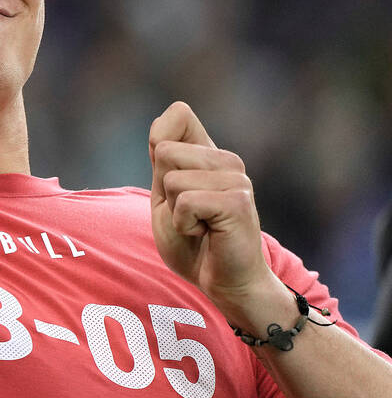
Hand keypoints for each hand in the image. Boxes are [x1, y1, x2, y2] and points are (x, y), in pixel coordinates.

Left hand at [149, 101, 280, 316]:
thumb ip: (162, 162)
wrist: (223, 282)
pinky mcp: (238, 202)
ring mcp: (237, 179)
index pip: (179, 114)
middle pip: (164, 152)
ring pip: (172, 179)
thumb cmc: (193, 242)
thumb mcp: (165, 195)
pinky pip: (185, 203)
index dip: (160, 144)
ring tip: (199, 225)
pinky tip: (207, 234)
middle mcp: (228, 160)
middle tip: (188, 214)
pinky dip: (184, 225)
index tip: (171, 180)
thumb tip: (159, 126)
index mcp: (211, 154)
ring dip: (174, 211)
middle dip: (164, 190)